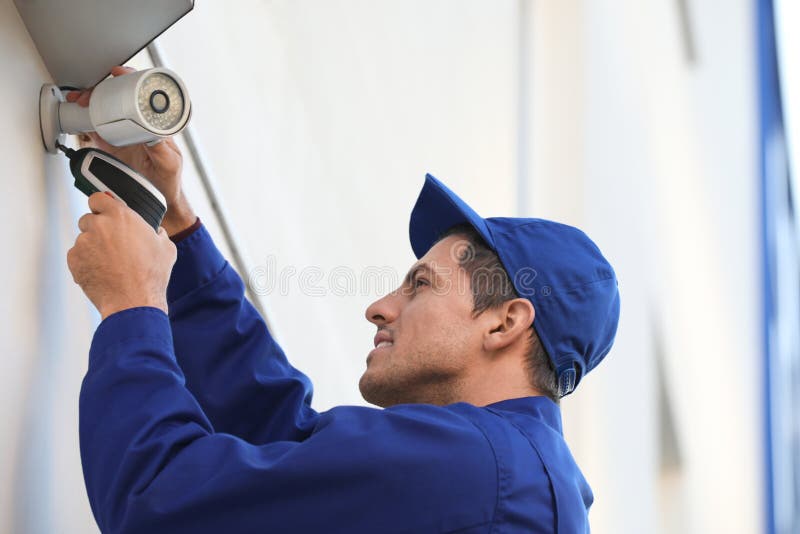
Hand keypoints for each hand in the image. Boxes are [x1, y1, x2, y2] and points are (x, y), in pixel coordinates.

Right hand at [67, 66, 195, 235]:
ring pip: (104, 108)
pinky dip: (84, 119)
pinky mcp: (110, 143)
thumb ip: (163, 151)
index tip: (119, 74)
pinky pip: (95, 127)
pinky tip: (77, 114)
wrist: (158, 199)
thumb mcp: (169, 165)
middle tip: (88, 94)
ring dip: (89, 101)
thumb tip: (152, 135)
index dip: (130, 80)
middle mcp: (138, 124)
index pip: (143, 94)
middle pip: (117, 97)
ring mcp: (123, 132)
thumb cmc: (169, 180)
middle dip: (100, 89)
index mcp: (155, 125)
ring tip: (79, 101)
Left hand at [67, 192, 176, 319]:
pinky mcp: (74, 260)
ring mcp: (83, 243)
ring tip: (110, 264)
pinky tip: (102, 272)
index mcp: (120, 216)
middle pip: (88, 219)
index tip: (105, 213)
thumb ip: (157, 232)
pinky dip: (86, 262)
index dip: (101, 206)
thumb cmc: (151, 275)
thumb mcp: (166, 248)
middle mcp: (98, 225)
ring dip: (92, 247)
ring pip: (83, 239)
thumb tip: (156, 232)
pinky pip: (77, 256)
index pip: (98, 198)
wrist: (133, 302)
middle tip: (112, 245)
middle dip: (98, 229)